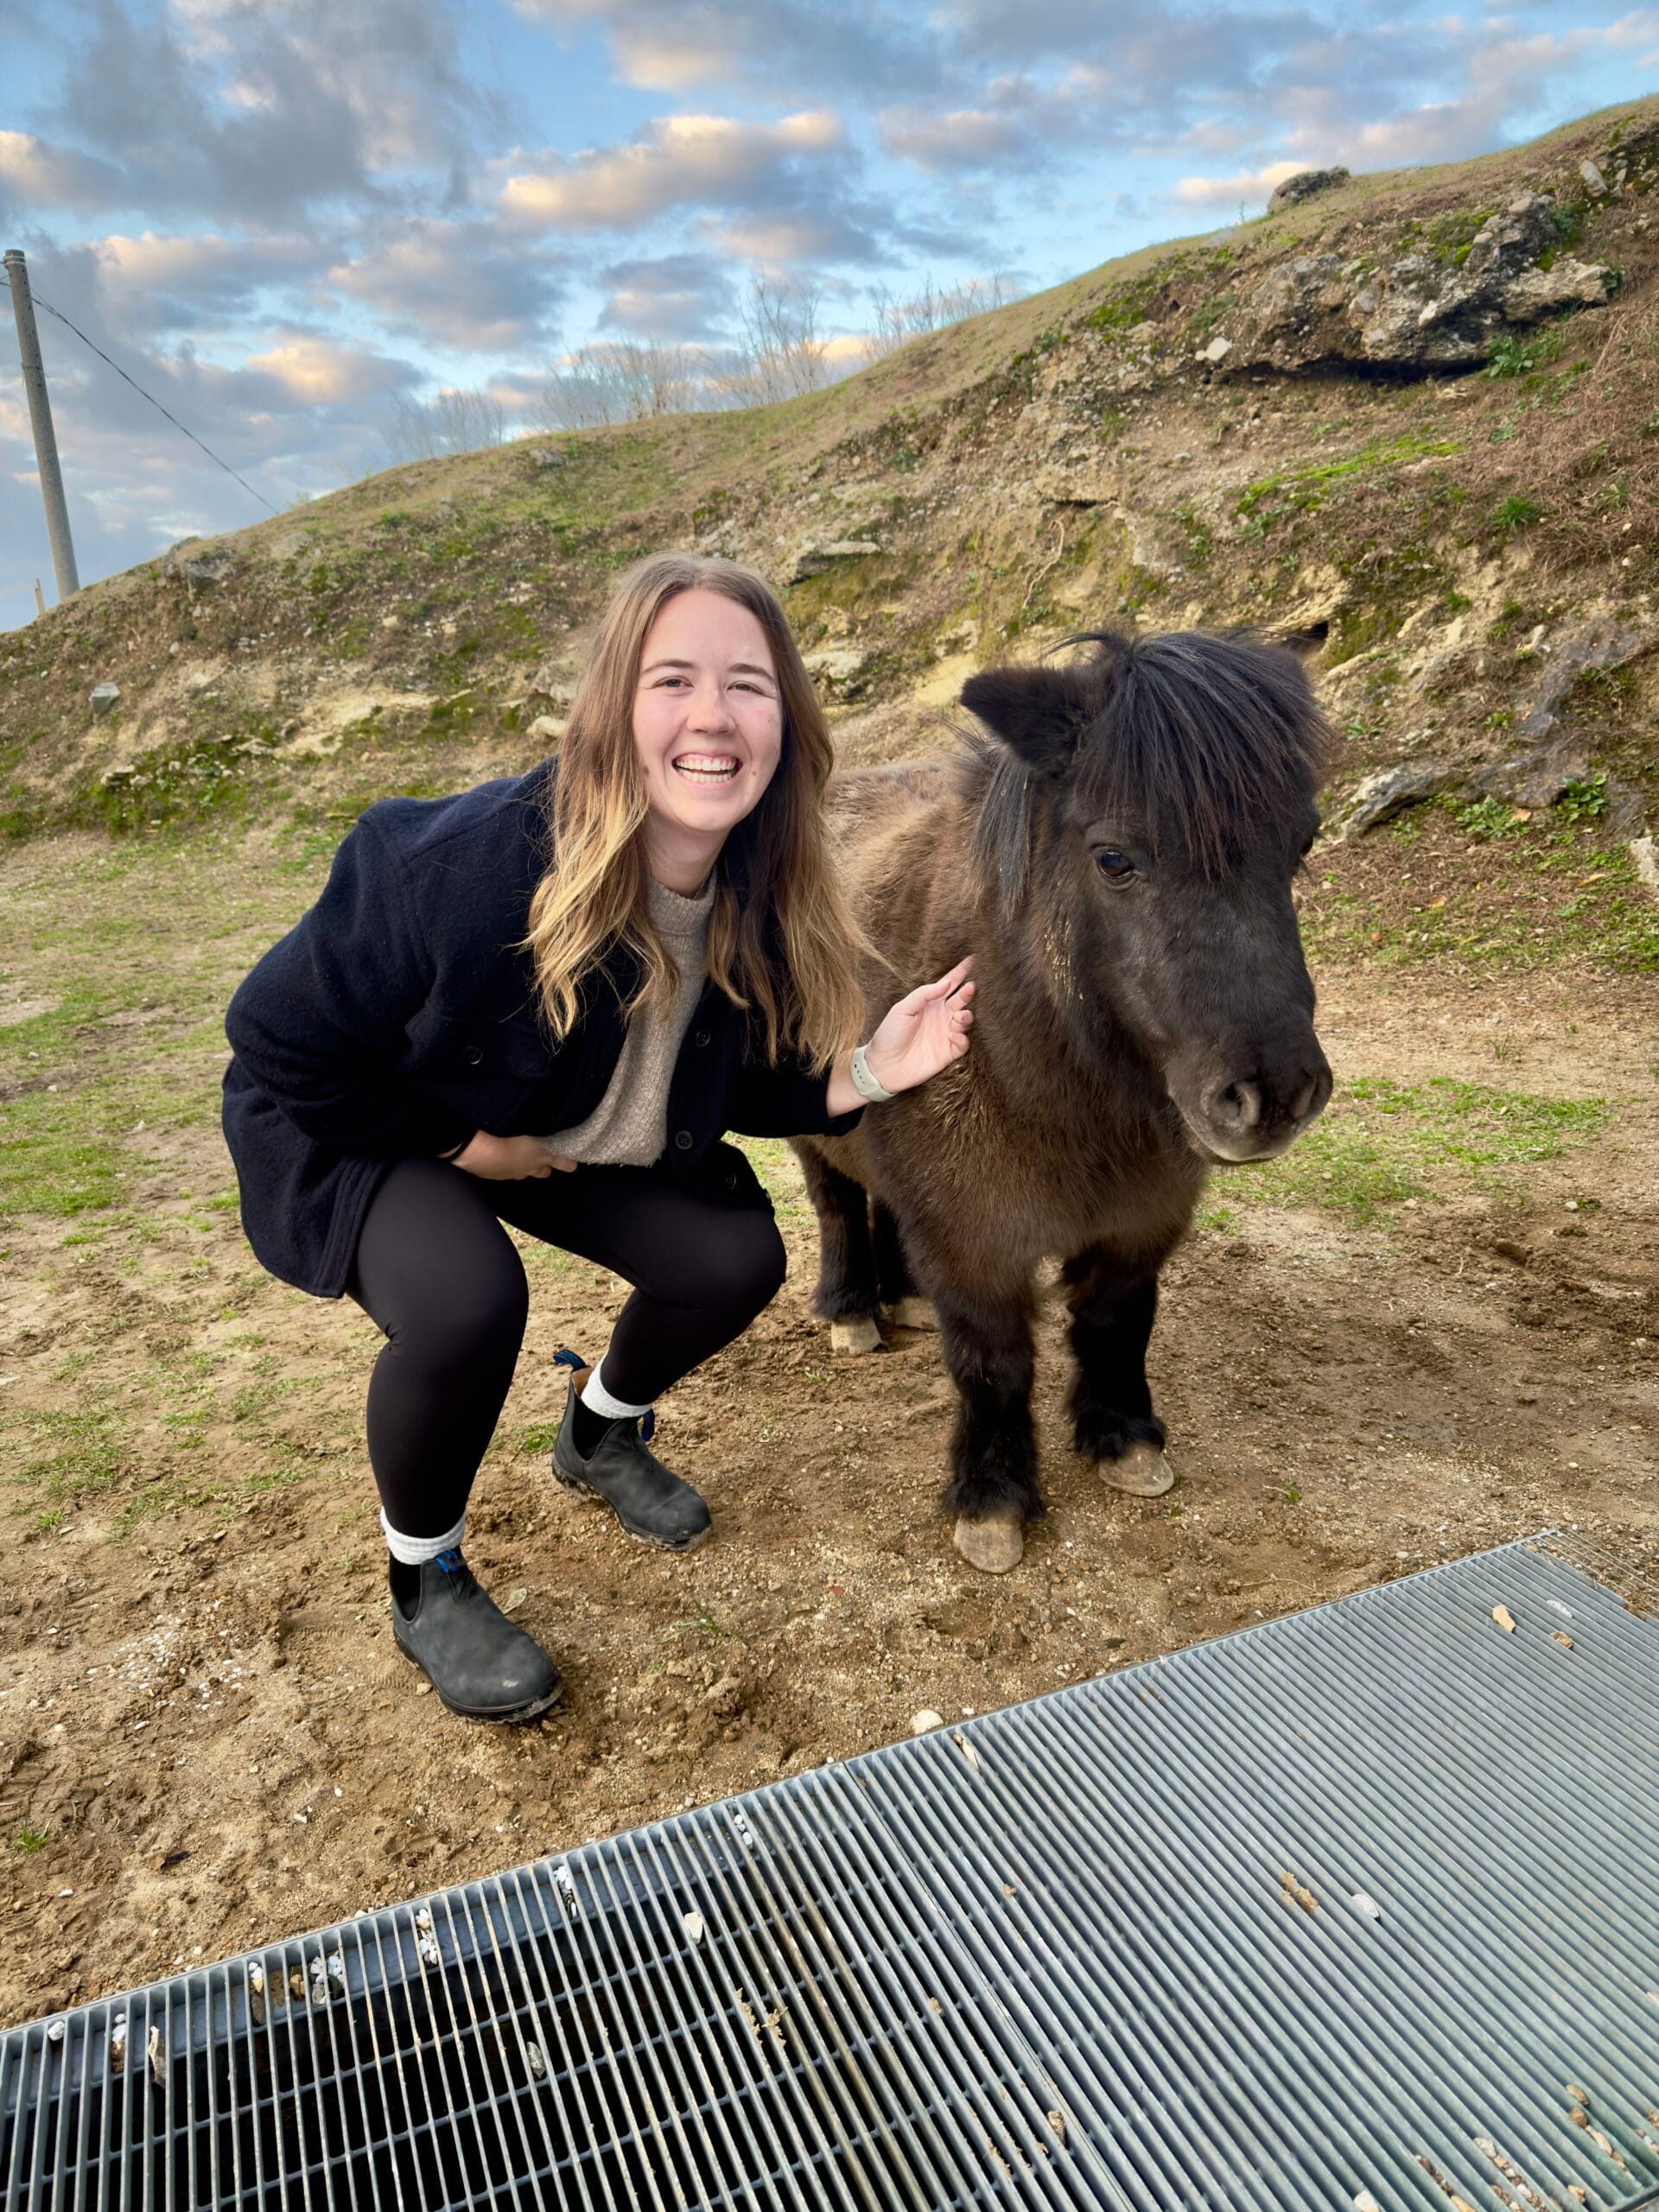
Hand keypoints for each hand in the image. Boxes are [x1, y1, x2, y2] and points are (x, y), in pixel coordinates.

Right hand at [450, 1132, 576, 1179]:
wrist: (476, 1150)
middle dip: (545, 1165)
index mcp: (541, 1156)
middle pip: (545, 1172)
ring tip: (519, 1153)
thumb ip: (541, 1122)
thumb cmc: (504, 1133)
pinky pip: (507, 1172)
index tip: (572, 1159)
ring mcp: (513, 1174)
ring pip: (526, 1173)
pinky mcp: (497, 1176)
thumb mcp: (527, 1123)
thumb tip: (552, 1113)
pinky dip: (507, 1166)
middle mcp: (530, 1168)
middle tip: (541, 1153)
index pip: (564, 1163)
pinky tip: (501, 1155)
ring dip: (526, 1166)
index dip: (569, 1162)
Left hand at [864, 955, 974, 1095]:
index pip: (949, 984)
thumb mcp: (902, 1009)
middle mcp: (940, 1016)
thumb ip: (924, 994)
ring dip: (966, 1015)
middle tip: (971, 987)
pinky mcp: (948, 1052)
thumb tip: (947, 982)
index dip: (960, 972)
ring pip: (966, 1020)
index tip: (973, 959)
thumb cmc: (889, 1034)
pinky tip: (951, 1035)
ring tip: (959, 1015)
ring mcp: (945, 1033)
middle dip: (968, 992)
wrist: (883, 1065)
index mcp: (929, 1003)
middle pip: (961, 1000)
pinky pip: (963, 1043)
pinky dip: (962, 1038)